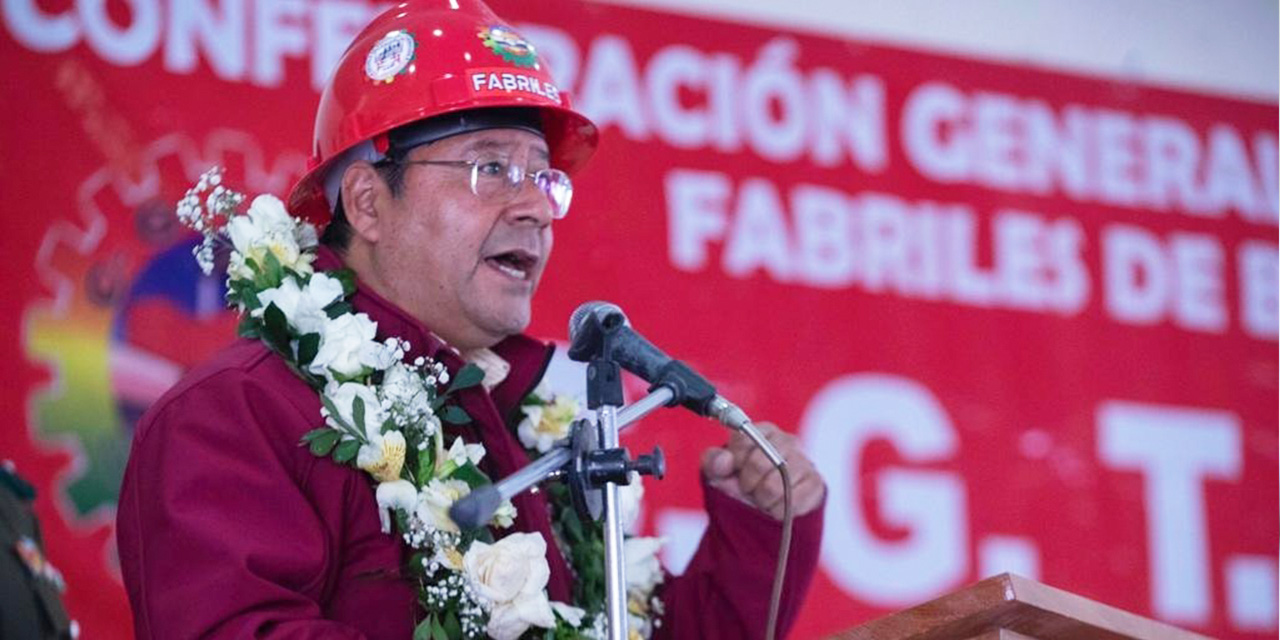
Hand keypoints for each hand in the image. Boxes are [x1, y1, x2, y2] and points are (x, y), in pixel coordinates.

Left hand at [700, 422, 824, 519]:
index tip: (736, 471)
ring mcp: (804, 461)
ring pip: (775, 485)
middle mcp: (786, 441)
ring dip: (762, 499)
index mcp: (761, 431)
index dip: (735, 461)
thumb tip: (725, 460)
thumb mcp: (719, 471)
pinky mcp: (816, 482)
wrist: (767, 504)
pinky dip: (778, 510)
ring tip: (762, 498)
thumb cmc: (741, 481)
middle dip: (747, 484)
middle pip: (758, 463)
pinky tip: (775, 506)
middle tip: (748, 489)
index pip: (743, 439)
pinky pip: (793, 501)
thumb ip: (714, 461)